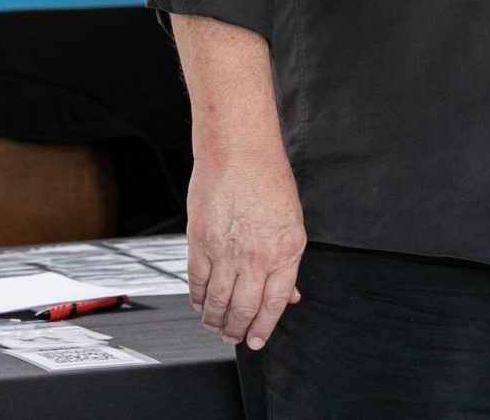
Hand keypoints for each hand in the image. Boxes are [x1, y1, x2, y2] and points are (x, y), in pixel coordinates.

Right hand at [185, 147, 307, 350]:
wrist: (238, 150)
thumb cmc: (268, 179)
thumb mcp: (292, 223)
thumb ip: (288, 262)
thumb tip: (289, 295)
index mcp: (286, 251)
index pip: (274, 304)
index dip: (264, 328)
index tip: (257, 340)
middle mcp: (256, 256)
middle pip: (244, 309)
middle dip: (237, 331)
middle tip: (233, 338)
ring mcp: (226, 251)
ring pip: (218, 301)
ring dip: (215, 320)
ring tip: (215, 327)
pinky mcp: (200, 242)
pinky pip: (196, 281)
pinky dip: (197, 298)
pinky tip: (200, 304)